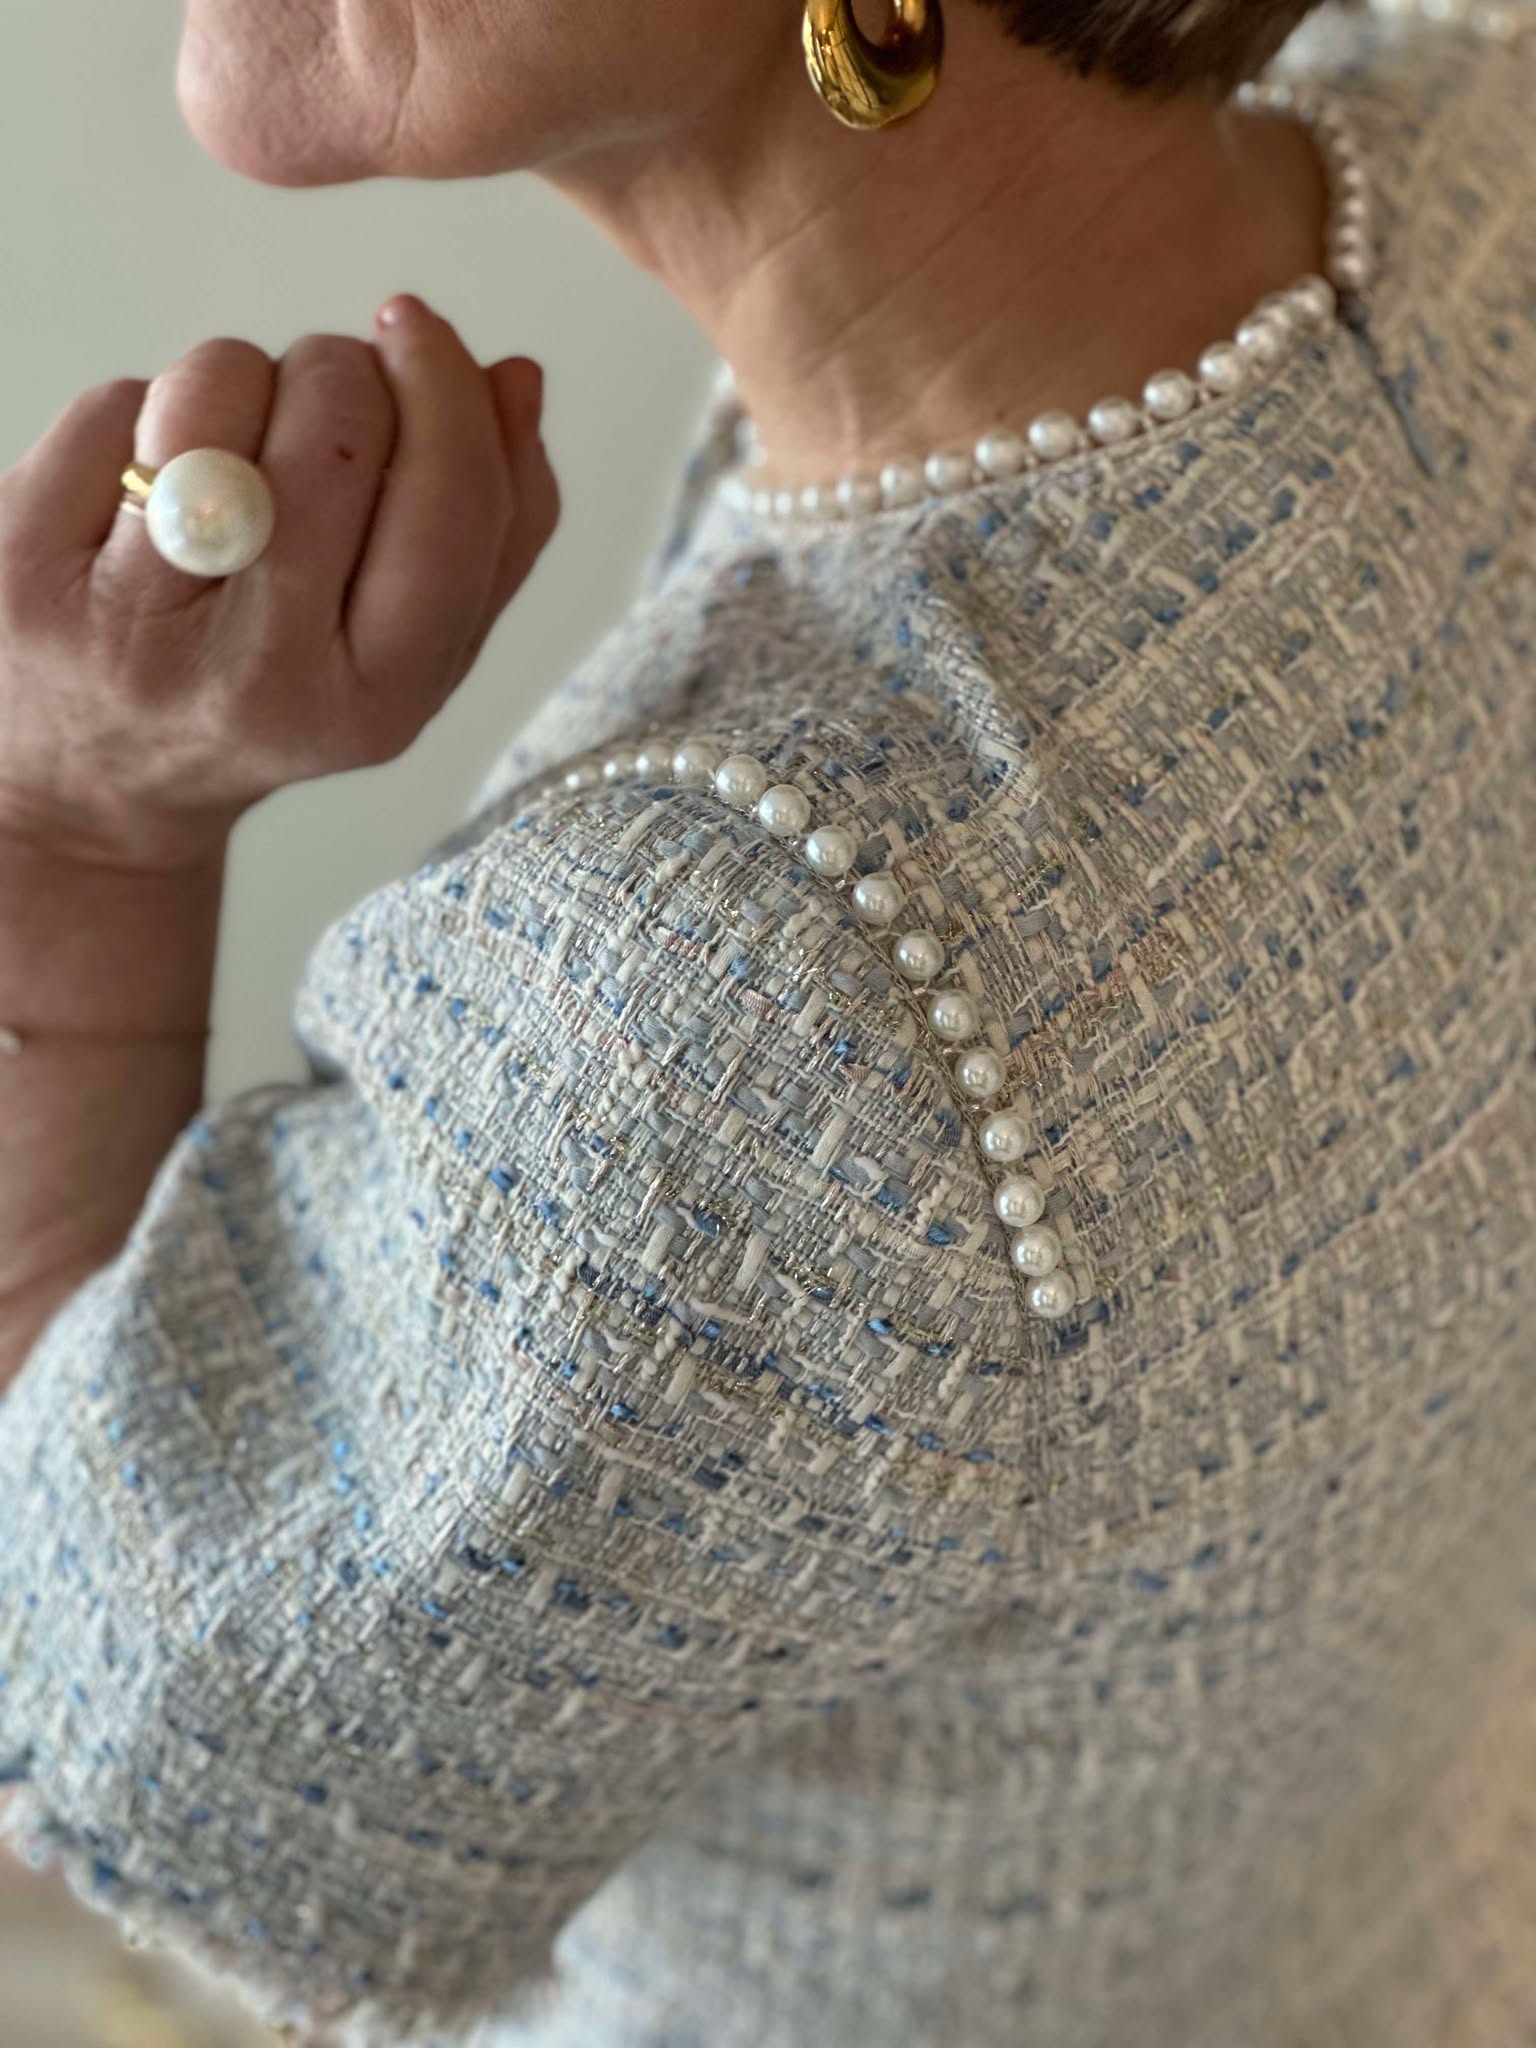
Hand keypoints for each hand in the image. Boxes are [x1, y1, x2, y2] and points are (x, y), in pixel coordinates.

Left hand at [0, 295, 559, 875]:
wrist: (93, 783)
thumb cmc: (273, 692)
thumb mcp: (406, 653)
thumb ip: (493, 532)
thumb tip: (516, 379)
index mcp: (373, 706)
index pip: (446, 514)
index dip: (446, 394)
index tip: (420, 331)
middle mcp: (253, 679)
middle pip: (340, 427)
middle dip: (342, 376)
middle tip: (320, 415)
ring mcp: (129, 626)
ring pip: (220, 388)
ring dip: (239, 380)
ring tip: (230, 454)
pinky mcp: (28, 569)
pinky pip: (116, 401)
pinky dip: (144, 410)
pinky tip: (145, 485)